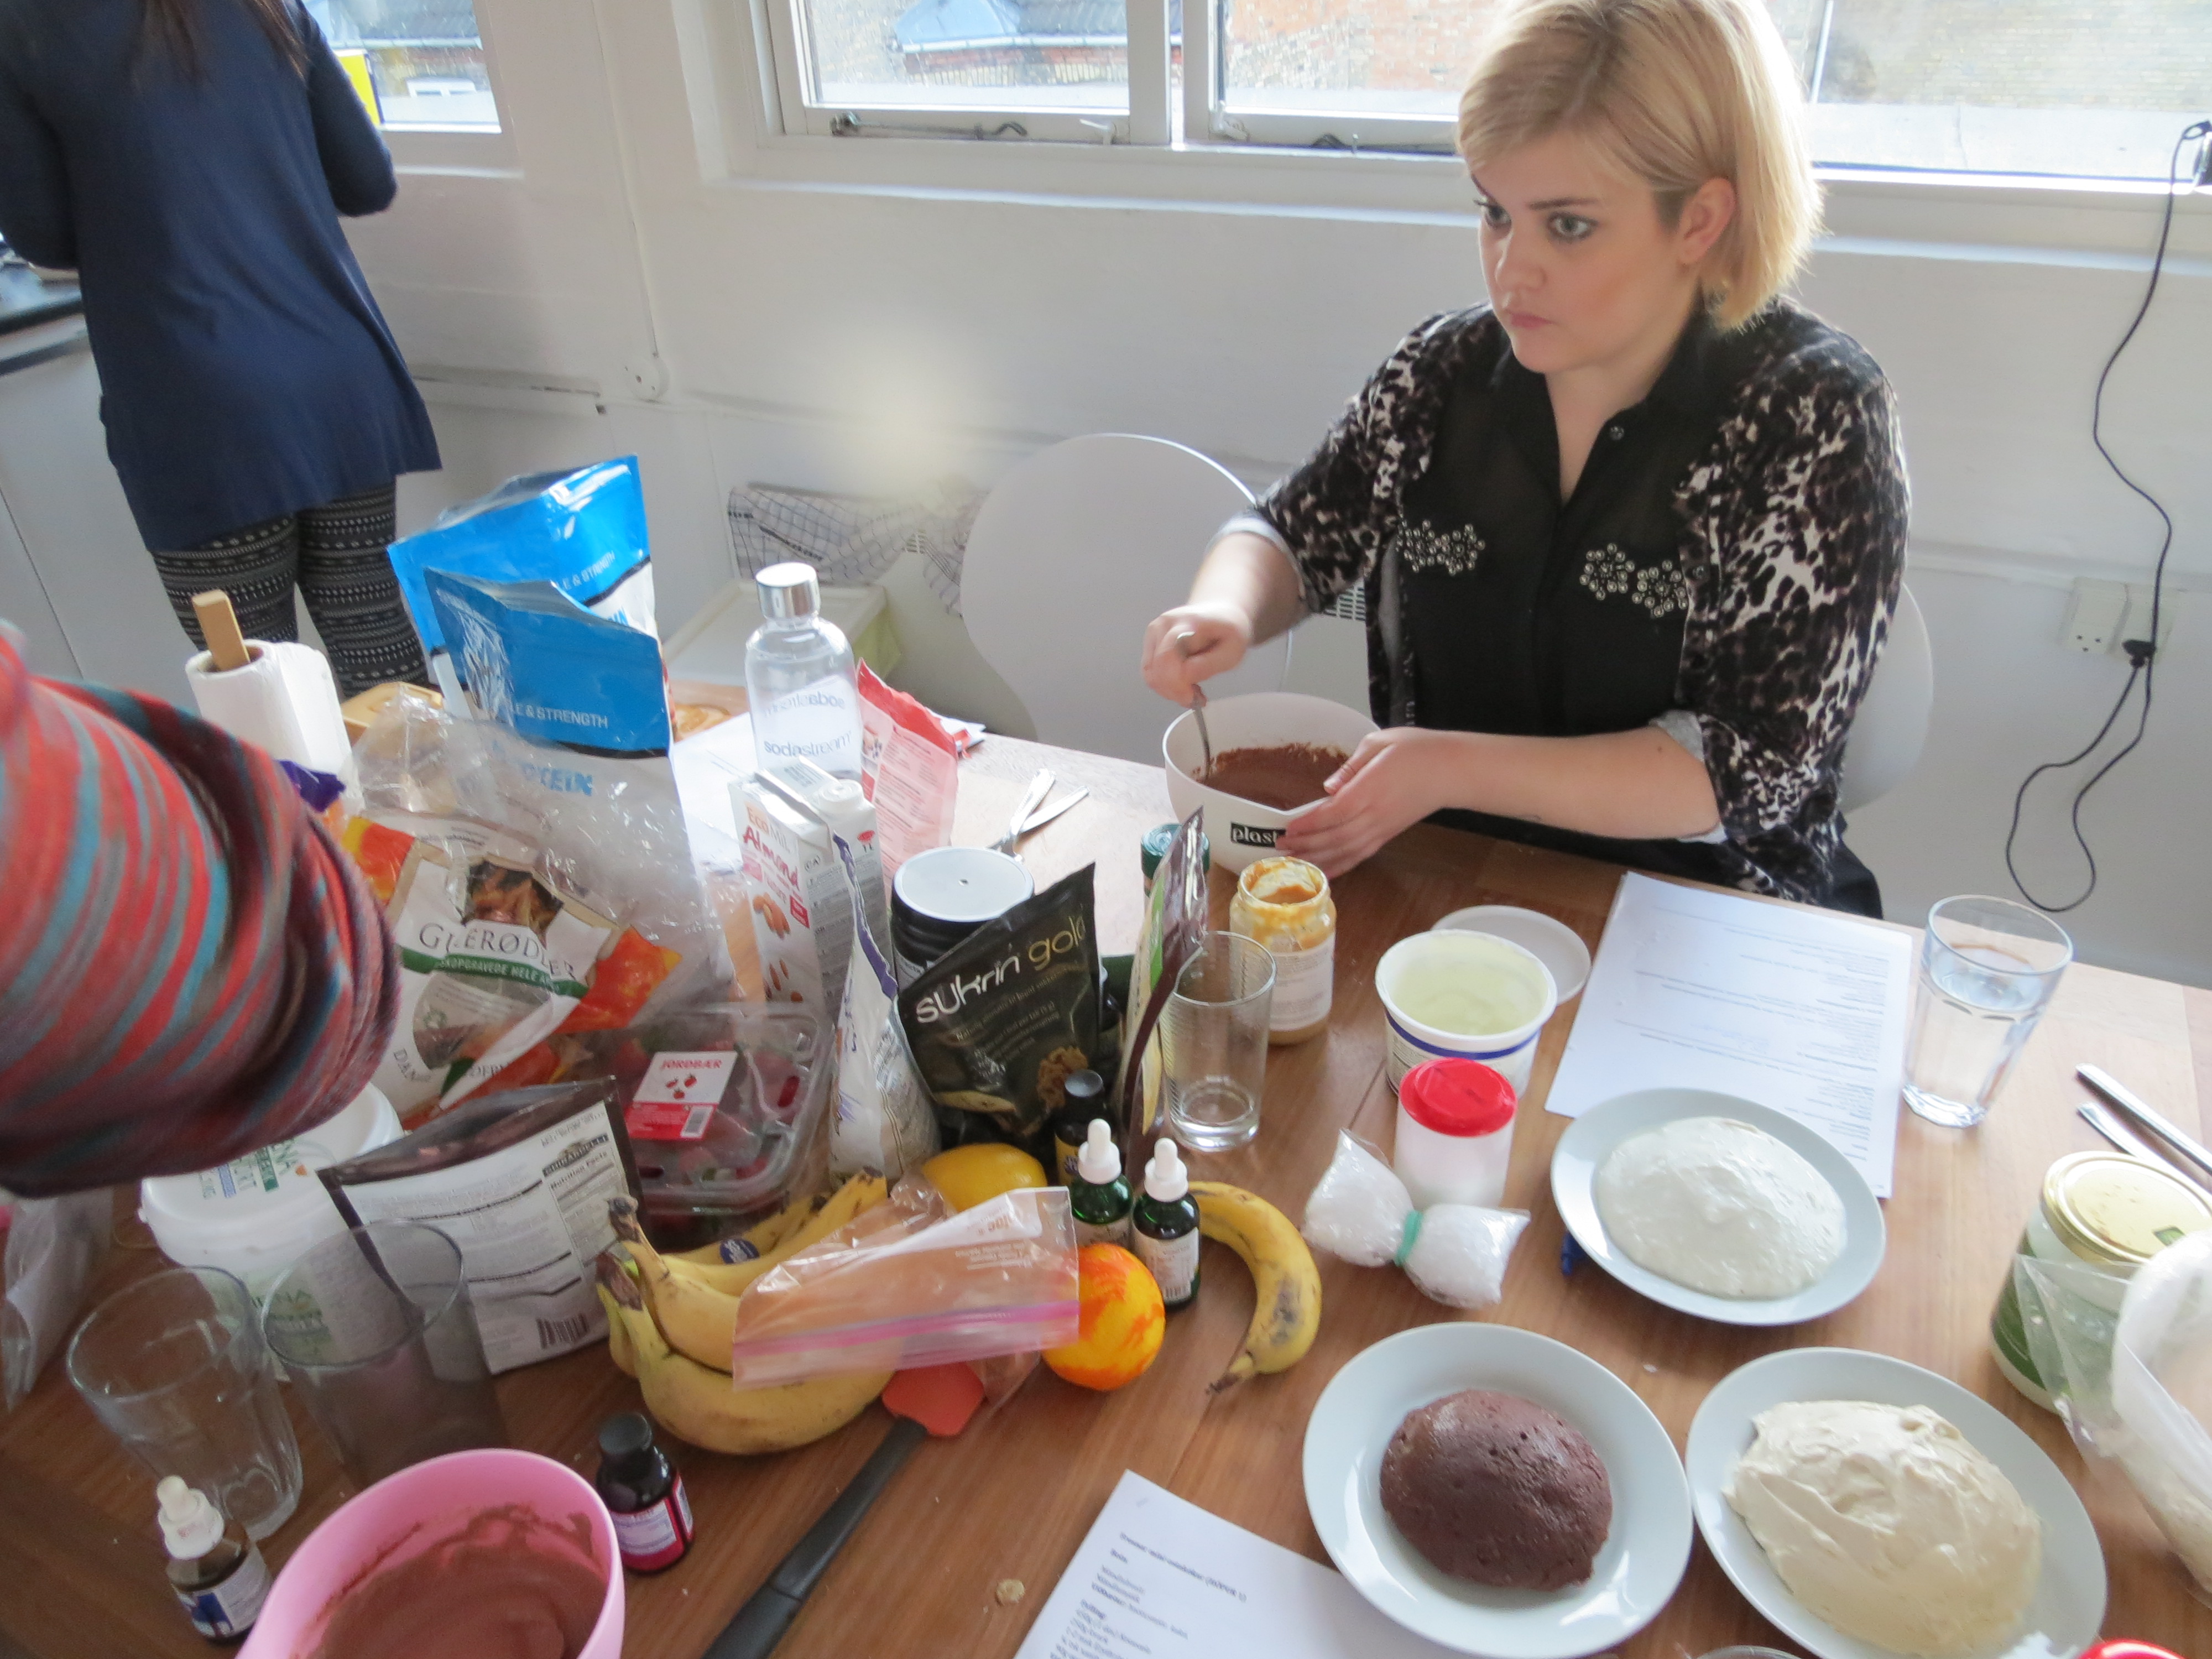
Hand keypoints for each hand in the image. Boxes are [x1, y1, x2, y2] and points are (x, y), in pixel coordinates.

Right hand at [1141, 603, 1250, 703]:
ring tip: (1192, 690)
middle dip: (1174, 691)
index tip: (1196, 699)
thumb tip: (1184, 678)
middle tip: (1196, 698)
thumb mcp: (1232, 652)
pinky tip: (1183, 683)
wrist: (1221, 613)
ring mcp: (1154, 630)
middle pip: (1155, 668)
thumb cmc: (1230, 632)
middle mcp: (1164, 624)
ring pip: (1150, 673)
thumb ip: (1208, 665)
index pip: (1168, 658)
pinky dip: (1164, 683)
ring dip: (1169, 690)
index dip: (1177, 684)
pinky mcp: (1151, 639)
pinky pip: (1150, 670)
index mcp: (1187, 622)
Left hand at [1276, 727, 1467, 876]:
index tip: (1287, 828)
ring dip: (1319, 859)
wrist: (1452, 770)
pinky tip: (1325, 872)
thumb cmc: (1418, 750)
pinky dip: (1341, 866)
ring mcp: (1383, 828)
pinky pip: (1360, 855)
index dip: (1309, 824)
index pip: (1334, 813)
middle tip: (1279, 847)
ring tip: (1293, 863)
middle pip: (1335, 838)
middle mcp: (1376, 814)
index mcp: (1371, 790)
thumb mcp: (1380, 743)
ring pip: (1346, 851)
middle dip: (1306, 845)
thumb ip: (1351, 766)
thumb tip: (1329, 787)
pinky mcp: (1389, 834)